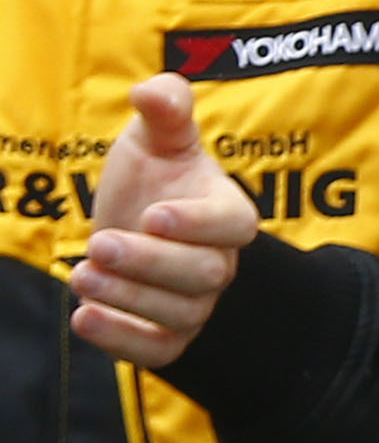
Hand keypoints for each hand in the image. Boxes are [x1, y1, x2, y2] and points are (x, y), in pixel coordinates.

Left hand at [66, 76, 260, 369]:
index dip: (197, 225)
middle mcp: (219, 265)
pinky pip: (157, 351)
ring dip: (127, 298)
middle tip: (100, 244)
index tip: (153, 214)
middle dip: (149, 263)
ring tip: (83, 274)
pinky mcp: (168, 337)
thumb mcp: (155, 139)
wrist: (133, 231)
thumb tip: (153, 91)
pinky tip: (84, 317)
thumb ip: (164, 110)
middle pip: (204, 276)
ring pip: (177, 314)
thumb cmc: (153, 181)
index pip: (233, 226)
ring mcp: (196, 305)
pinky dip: (121, 339)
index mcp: (227, 214)